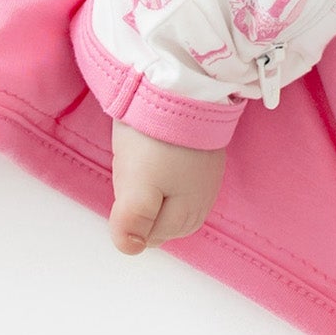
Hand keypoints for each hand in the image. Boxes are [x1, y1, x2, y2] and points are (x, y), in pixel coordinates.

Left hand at [108, 120, 225, 254]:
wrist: (183, 86)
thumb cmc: (157, 142)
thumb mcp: (137, 189)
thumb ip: (132, 222)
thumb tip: (129, 248)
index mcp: (188, 218)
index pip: (146, 235)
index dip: (130, 211)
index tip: (129, 180)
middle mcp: (203, 203)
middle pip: (157, 217)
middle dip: (140, 197)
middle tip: (134, 165)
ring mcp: (206, 176)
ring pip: (164, 195)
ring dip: (148, 179)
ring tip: (143, 151)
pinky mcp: (203, 152)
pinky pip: (173, 171)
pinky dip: (159, 161)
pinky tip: (155, 144)